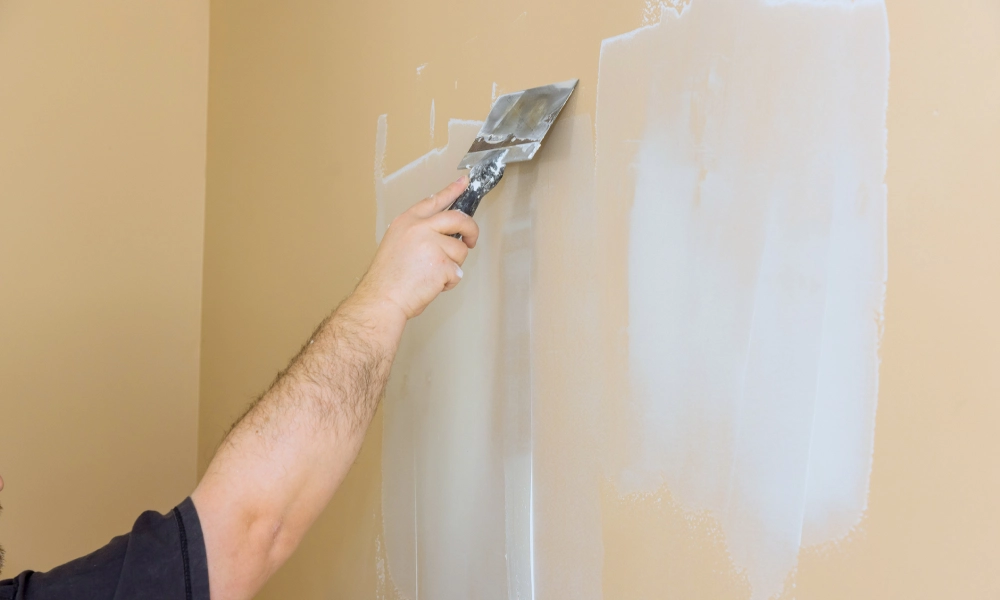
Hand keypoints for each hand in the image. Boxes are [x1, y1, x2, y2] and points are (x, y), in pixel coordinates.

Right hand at [355, 177, 479, 319]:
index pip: (434, 200)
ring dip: (453, 265)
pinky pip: (457, 272)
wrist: (382, 298)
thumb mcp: (397, 243)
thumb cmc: (388, 278)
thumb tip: (444, 234)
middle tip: (471, 240)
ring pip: (460, 250)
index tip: (464, 183)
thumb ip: (418, 233)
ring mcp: (432, 244)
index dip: (452, 191)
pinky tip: (431, 285)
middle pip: (458, 219)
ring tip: (432, 275)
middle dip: (470, 230)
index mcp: (407, 222)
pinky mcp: (442, 263)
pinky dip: (448, 282)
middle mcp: (420, 228)